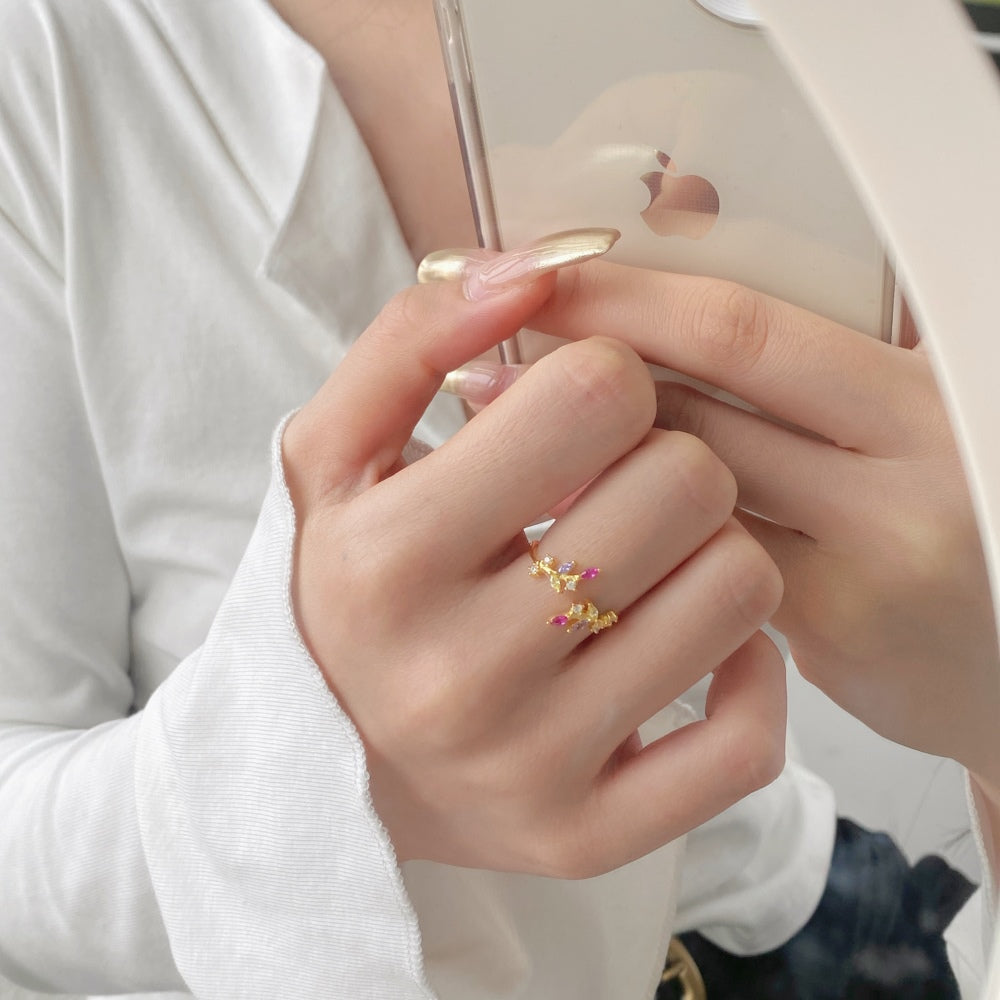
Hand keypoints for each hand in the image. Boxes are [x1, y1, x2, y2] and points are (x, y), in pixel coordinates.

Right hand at [281, 267, 784, 877]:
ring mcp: (532, 770)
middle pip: (683, 487)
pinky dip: (746, 672)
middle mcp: (457, 677)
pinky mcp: (590, 837)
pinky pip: (749, 739)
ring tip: (645, 562)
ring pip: (736, 591)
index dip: (605, 377)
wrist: (327, 767)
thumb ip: (411, 339)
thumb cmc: (343, 590)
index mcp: (387, 560)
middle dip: (666, 459)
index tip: (577, 413)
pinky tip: (686, 644)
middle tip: (615, 489)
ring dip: (711, 550)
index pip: (592, 397)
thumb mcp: (331, 454)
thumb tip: (533, 270)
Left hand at [530, 262, 999, 791]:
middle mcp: (901, 490)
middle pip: (695, 417)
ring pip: (682, 502)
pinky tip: (580, 511)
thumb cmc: (962, 502)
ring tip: (513, 433)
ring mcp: (862, 584)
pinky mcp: (826, 648)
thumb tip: (676, 252)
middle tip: (490, 364)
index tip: (541, 281)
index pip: (742, 333)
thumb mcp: (911, 401)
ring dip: (589, 463)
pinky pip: (698, 572)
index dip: (626, 301)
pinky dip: (633, 532)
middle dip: (580, 385)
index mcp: (921, 398)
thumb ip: (807, 350)